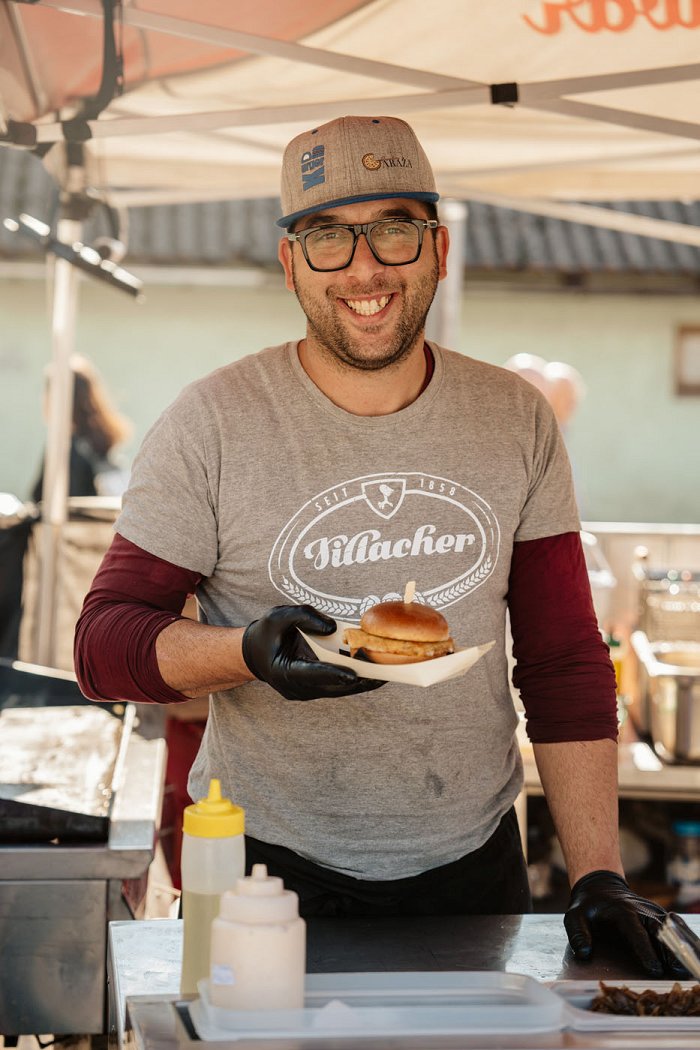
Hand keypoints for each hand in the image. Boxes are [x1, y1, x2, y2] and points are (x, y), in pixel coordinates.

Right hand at [242, 605, 384, 700]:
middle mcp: (296, 687)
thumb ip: (304, 616)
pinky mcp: (316, 690)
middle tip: (384, 673)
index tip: (353, 675)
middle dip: (359, 680)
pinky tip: (377, 670)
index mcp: (283, 670)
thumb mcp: (278, 616)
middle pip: (332, 686)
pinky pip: (339, 686)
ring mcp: (306, 692)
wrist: (255, 653)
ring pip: (339, 689)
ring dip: (363, 682)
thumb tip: (334, 628)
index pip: (310, 674)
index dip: (333, 674)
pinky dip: (356, 678)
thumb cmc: (267, 633)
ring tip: (389, 673)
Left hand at [564, 869, 688, 976]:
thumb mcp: (574, 916)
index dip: (645, 951)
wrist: (602, 886)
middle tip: (679, 972)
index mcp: (622, 911)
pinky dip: (686, 941)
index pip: (636, 933)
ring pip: (672, 931)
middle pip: (660, 932)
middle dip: (670, 952)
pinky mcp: (661, 917)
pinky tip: (694, 955)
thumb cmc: (588, 906)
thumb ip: (578, 934)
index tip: (654, 968)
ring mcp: (654, 913)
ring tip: (689, 968)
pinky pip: (677, 930)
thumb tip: (584, 954)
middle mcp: (642, 911)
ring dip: (682, 948)